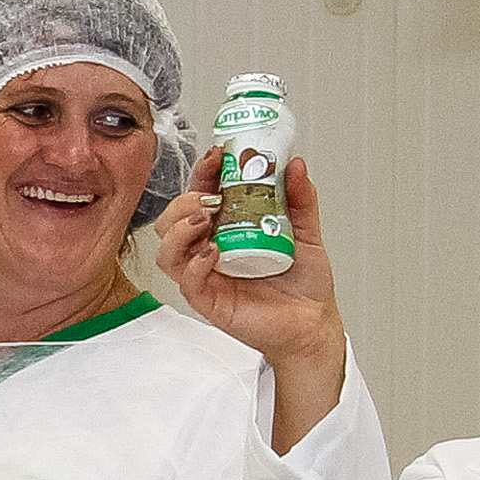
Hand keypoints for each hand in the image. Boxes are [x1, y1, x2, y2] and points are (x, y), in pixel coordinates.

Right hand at [156, 148, 346, 382]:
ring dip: (179, 230)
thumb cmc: (304, 282)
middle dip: (184, 202)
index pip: (203, 193)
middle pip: (172, 218)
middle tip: (210, 200)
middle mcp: (210, 246)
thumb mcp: (306, 232)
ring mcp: (205, 273)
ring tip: (204, 222)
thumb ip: (300, 198)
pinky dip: (193, 264)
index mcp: (228, 226)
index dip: (204, 173)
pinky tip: (212, 255)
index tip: (217, 157)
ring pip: (167, 248)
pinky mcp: (208, 299)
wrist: (312, 322)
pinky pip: (185, 281)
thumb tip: (295, 165)